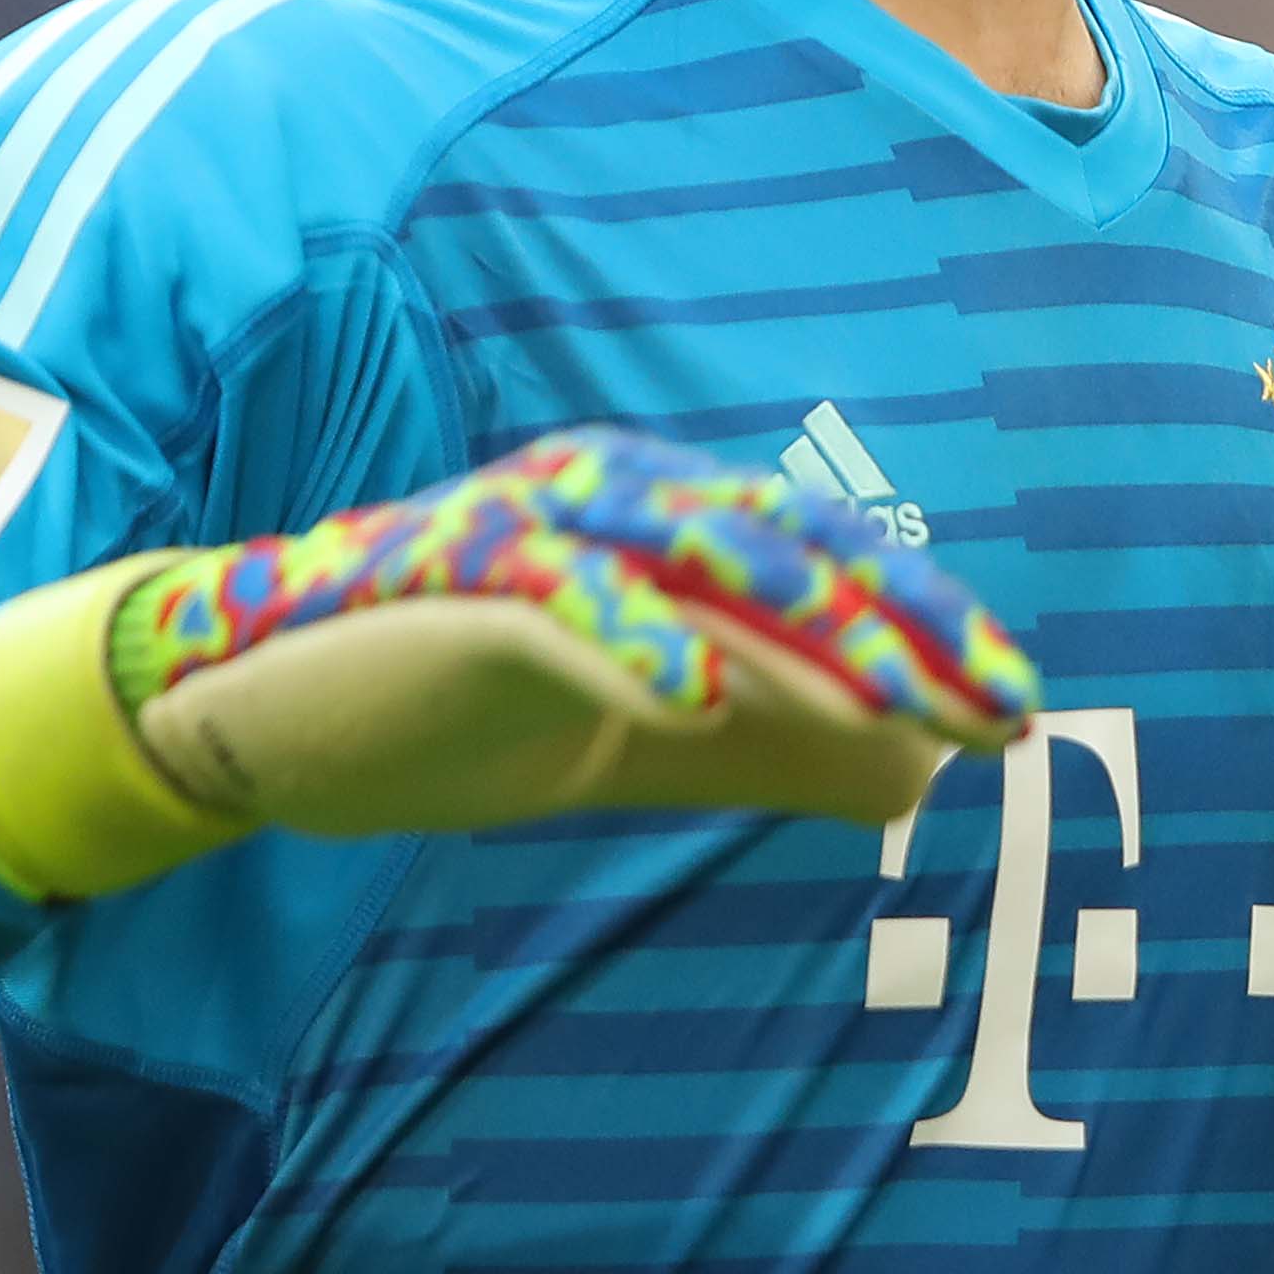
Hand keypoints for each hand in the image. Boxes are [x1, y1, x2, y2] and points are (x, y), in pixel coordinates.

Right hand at [0, 429, 1035, 899]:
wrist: (256, 712)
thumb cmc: (457, 703)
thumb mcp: (646, 731)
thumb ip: (770, 742)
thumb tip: (911, 778)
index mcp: (659, 514)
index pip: (823, 557)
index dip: (928, 625)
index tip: (1017, 710)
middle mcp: (603, 496)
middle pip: (783, 542)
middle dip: (899, 626)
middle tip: (993, 712)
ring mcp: (521, 529)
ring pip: (685, 553)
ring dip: (797, 621)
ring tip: (891, 697)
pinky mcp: (439, 582)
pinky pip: (547, 600)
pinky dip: (625, 635)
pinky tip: (697, 689)